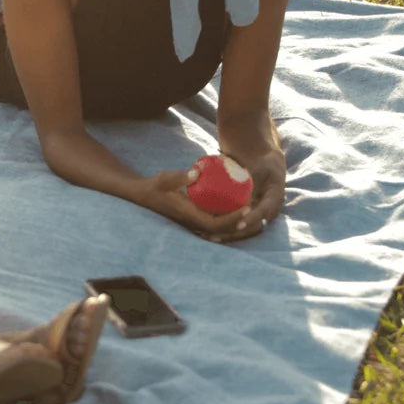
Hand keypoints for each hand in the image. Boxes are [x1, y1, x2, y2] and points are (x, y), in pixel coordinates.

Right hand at [132, 161, 281, 242]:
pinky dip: (230, 220)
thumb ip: (180, 176)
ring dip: (239, 225)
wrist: (143, 195)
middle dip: (241, 226)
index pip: (215, 224)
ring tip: (256, 215)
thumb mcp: (164, 178)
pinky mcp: (196, 219)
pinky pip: (217, 222)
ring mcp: (195, 224)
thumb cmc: (154, 186)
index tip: (247, 208)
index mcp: (188, 217)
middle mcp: (193, 224)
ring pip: (221, 230)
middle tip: (259, 214)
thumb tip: (198, 170)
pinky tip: (242, 210)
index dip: (232, 219)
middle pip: (223, 232)